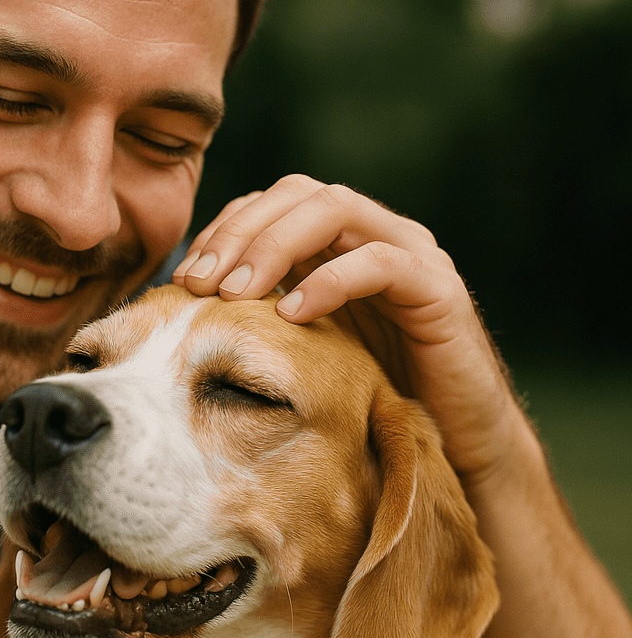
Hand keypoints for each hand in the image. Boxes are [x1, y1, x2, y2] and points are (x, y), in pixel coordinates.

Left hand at [173, 175, 522, 481]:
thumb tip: (187, 307)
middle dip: (239, 232)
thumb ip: (262, 315)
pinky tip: (291, 316)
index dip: (223, 230)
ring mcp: (410, 255)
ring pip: (336, 209)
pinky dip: (331, 281)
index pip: (271, 204)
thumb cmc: (369, 397)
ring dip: (275, 246)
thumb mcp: (303, 349)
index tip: (183, 279)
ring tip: (234, 294)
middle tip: (198, 284)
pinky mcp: (439, 290)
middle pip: (297, 194)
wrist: (454, 442)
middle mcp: (373, 235)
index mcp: (337, 244)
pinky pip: (382, 263)